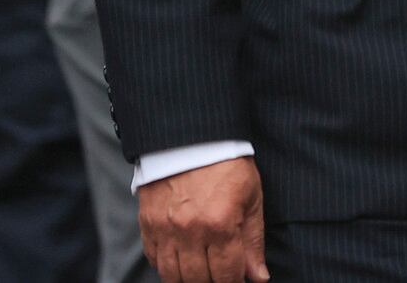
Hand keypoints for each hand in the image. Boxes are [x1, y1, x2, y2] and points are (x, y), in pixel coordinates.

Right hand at [138, 157, 268, 282]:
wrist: (193, 137)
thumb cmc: (228, 165)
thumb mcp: (252, 198)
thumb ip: (254, 241)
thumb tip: (258, 278)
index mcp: (221, 224)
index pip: (226, 275)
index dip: (233, 282)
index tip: (236, 279)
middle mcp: (190, 231)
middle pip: (198, 280)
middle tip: (219, 275)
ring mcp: (165, 229)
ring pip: (172, 276)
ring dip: (188, 280)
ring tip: (200, 273)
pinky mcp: (148, 223)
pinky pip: (154, 259)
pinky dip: (166, 266)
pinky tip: (180, 260)